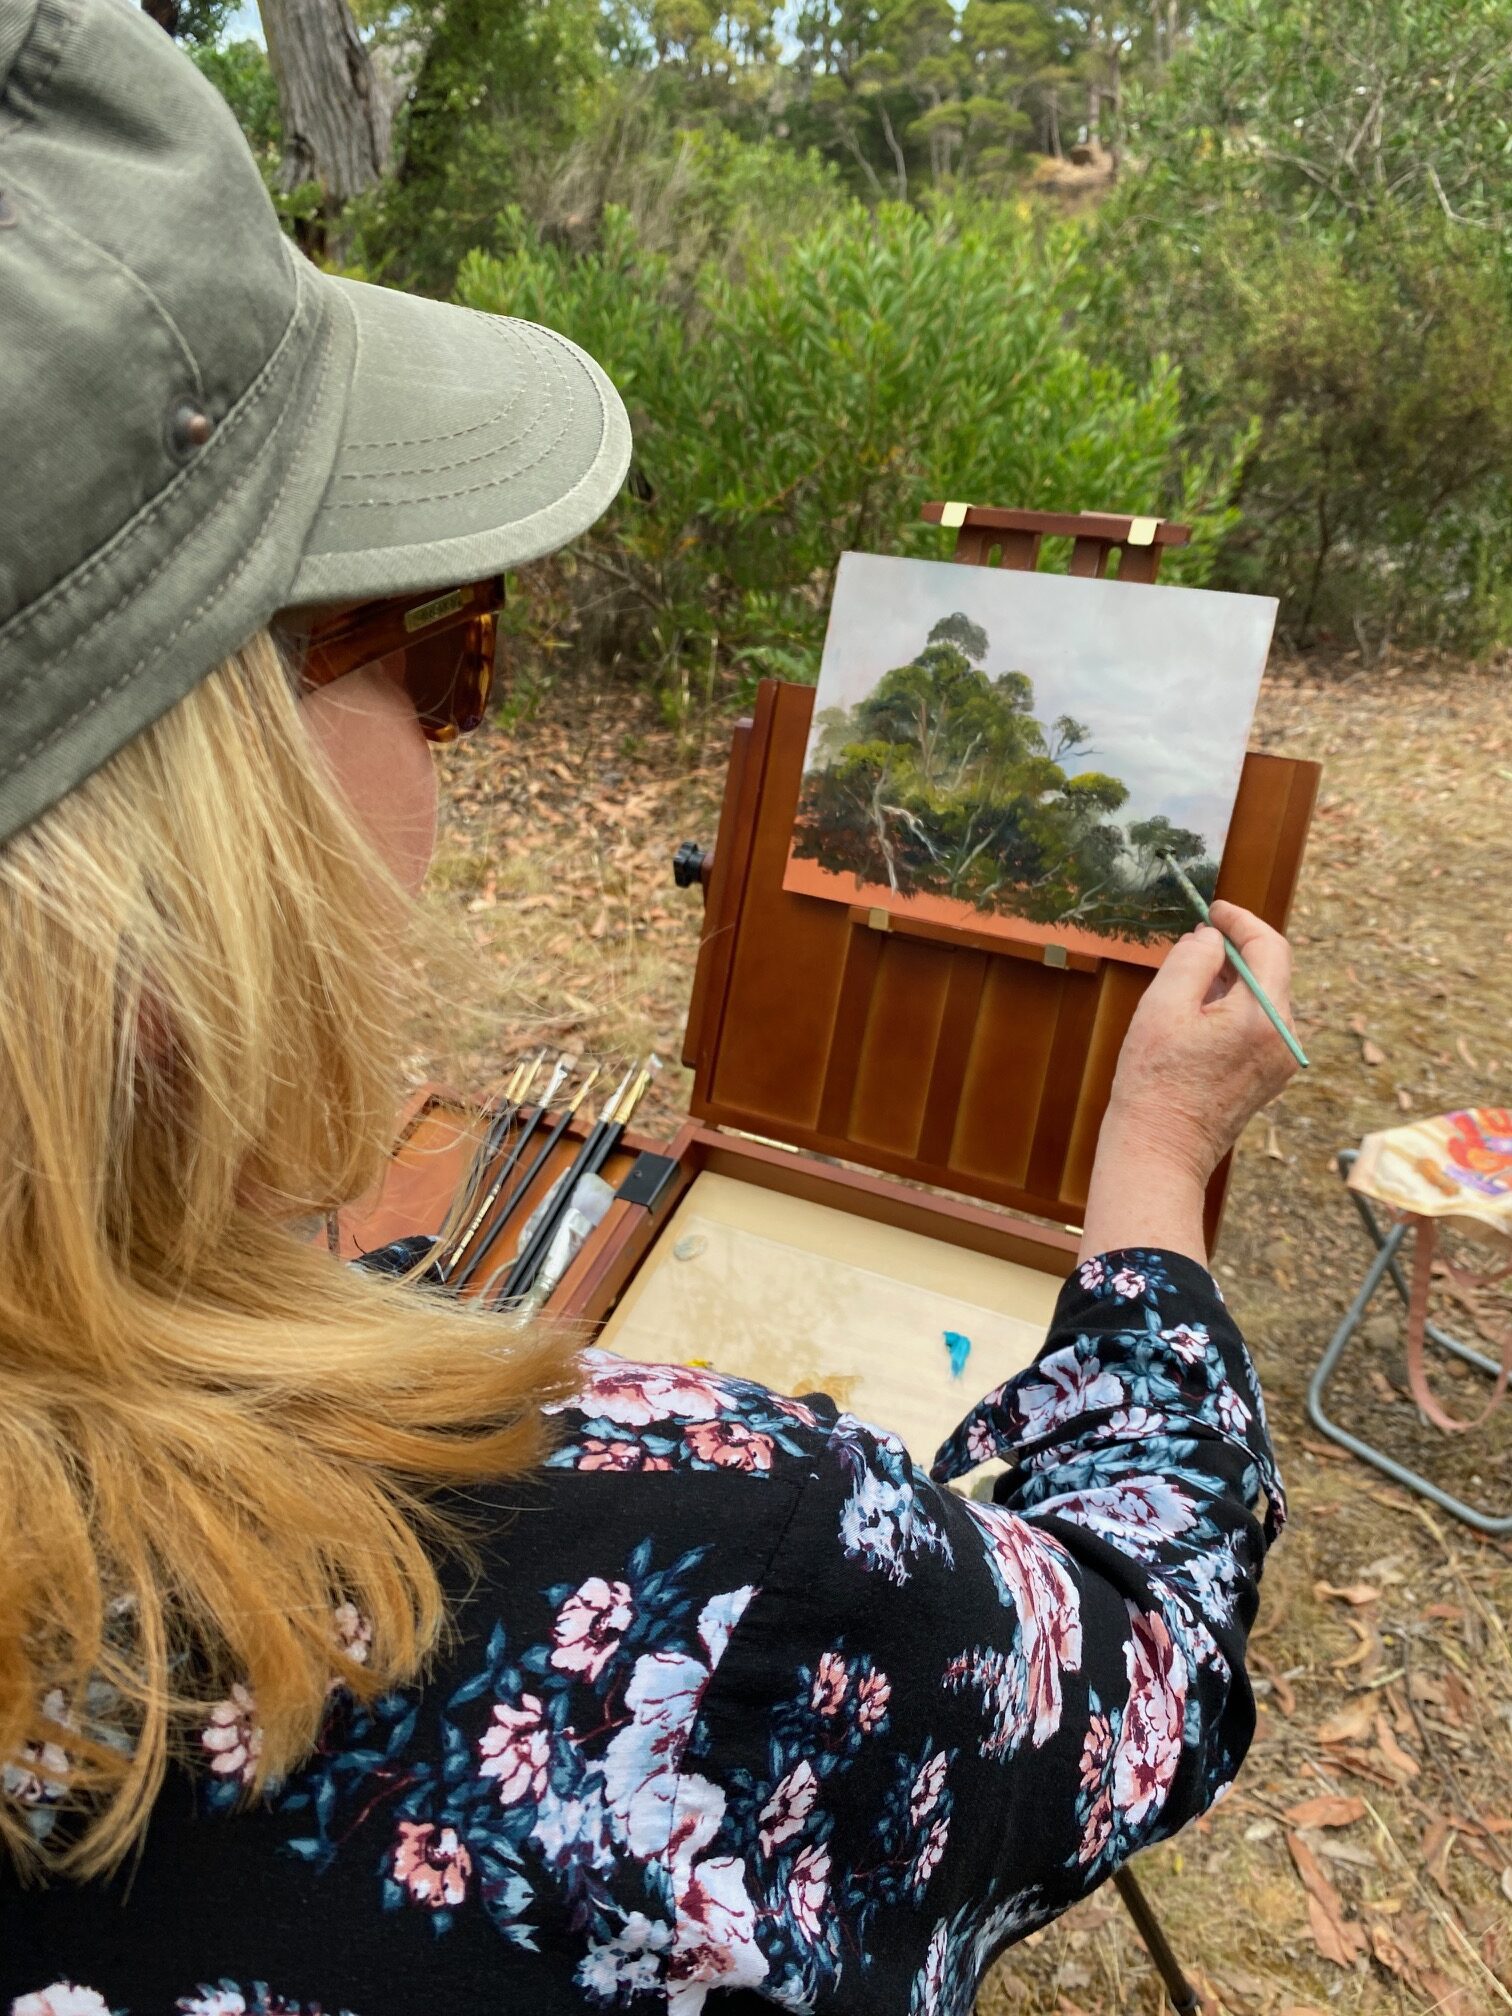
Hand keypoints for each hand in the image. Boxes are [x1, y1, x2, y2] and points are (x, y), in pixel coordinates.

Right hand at [1105, 900, 1298, 1187]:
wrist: (1160, 1150)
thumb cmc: (1154, 1082)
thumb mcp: (1163, 1007)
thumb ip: (1192, 960)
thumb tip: (1211, 937)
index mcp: (1264, 1017)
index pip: (1270, 947)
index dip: (1242, 921)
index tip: (1215, 910)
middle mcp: (1284, 1038)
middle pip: (1270, 973)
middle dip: (1234, 951)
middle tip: (1194, 943)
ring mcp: (1280, 1061)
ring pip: (1263, 999)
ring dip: (1231, 981)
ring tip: (1188, 985)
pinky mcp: (1269, 1076)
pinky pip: (1258, 1025)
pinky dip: (1234, 1008)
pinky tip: (1198, 1017)